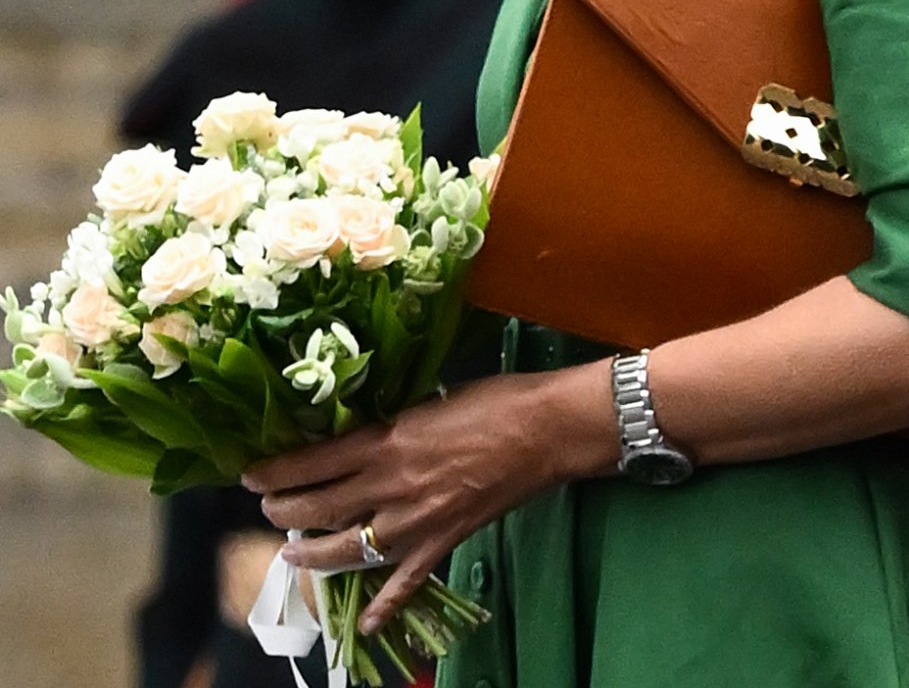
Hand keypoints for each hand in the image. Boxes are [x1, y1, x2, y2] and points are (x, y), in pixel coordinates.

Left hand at [243, 364, 612, 633]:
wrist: (544, 429)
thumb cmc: (492, 400)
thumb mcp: (428, 400)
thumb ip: (391, 425)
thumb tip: (360, 438)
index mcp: (388, 440)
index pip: (317, 462)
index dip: (278, 470)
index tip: (250, 475)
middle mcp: (392, 485)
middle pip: (323, 507)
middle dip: (286, 512)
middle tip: (268, 510)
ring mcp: (417, 521)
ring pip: (350, 550)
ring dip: (316, 556)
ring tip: (295, 553)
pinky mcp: (444, 542)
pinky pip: (406, 582)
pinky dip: (385, 605)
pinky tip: (367, 623)